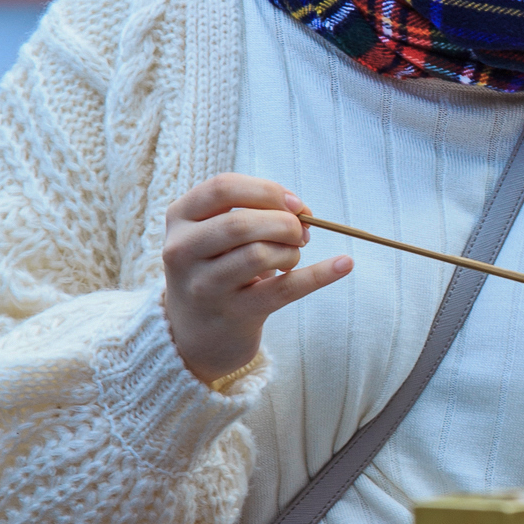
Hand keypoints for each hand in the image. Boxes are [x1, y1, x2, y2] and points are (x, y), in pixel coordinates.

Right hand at [162, 174, 350, 385]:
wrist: (193, 336)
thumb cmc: (215, 269)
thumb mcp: (214, 235)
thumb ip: (252, 213)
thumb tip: (301, 211)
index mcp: (180, 218)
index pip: (223, 188)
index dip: (267, 190)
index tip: (295, 204)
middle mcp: (183, 251)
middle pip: (241, 222)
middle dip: (284, 223)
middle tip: (301, 233)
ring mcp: (204, 286)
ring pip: (259, 254)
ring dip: (290, 251)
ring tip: (290, 258)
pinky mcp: (234, 315)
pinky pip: (284, 290)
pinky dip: (319, 274)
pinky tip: (344, 264)